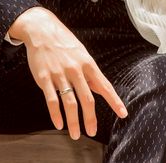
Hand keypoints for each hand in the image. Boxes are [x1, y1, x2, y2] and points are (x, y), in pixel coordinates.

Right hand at [8, 7, 127, 138]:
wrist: (42, 30)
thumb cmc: (64, 43)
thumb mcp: (82, 54)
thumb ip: (91, 73)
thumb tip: (101, 89)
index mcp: (88, 64)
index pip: (104, 86)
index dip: (114, 101)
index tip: (123, 113)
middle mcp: (75, 70)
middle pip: (87, 99)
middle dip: (90, 119)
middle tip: (92, 132)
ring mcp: (59, 74)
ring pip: (69, 103)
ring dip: (74, 122)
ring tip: (76, 134)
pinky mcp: (44, 78)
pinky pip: (51, 100)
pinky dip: (56, 114)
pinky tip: (59, 124)